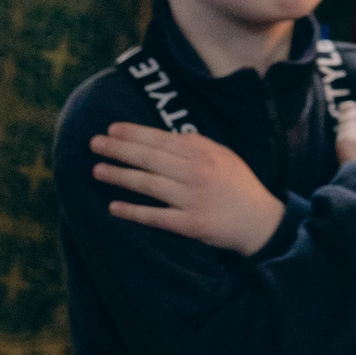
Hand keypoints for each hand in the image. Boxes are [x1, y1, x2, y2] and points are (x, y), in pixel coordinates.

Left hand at [92, 124, 286, 256]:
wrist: (260, 221)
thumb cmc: (239, 185)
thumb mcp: (224, 156)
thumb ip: (197, 145)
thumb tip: (165, 135)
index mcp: (205, 154)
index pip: (162, 140)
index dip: (135, 133)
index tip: (112, 129)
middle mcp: (197, 174)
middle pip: (151, 159)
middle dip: (120, 149)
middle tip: (95, 143)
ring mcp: (193, 199)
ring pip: (149, 185)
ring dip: (120, 176)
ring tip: (97, 170)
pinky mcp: (191, 224)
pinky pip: (156, 217)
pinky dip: (134, 212)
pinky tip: (114, 206)